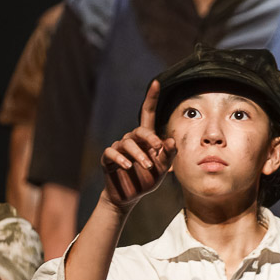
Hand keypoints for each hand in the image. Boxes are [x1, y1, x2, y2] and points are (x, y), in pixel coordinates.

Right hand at [101, 81, 173, 209]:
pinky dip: (120, 159)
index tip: (157, 82)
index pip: (148, 114)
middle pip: (140, 130)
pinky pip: (112, 153)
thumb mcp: (162, 168)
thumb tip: (171, 141)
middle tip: (158, 149)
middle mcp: (132, 140)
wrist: (130, 196)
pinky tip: (127, 167)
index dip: (151, 98)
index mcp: (146, 139)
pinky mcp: (108, 159)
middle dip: (150, 138)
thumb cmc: (147, 179)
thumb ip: (168, 155)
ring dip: (139, 155)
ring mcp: (119, 148)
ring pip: (128, 143)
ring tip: (148, 166)